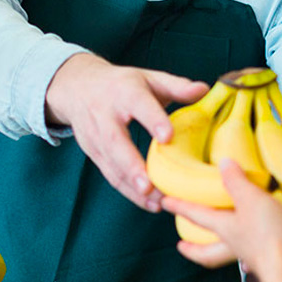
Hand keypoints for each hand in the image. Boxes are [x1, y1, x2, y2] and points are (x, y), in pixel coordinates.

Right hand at [45, 53, 207, 210]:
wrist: (77, 88)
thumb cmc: (122, 84)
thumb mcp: (149, 78)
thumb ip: (177, 86)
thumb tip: (205, 91)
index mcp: (125, 92)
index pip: (139, 105)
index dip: (153, 120)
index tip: (168, 137)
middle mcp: (106, 114)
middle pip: (115, 141)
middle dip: (131, 165)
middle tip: (149, 186)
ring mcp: (95, 136)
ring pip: (111, 163)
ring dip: (132, 186)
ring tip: (156, 203)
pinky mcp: (92, 152)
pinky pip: (109, 174)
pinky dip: (128, 191)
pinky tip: (148, 203)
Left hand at [162, 160, 281, 281]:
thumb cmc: (268, 234)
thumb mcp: (250, 199)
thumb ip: (237, 182)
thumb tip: (223, 163)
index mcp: (224, 228)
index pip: (196, 215)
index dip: (180, 207)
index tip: (164, 203)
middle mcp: (234, 244)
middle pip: (207, 251)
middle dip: (193, 249)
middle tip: (182, 245)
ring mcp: (252, 255)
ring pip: (229, 255)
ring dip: (221, 250)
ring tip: (220, 242)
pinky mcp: (272, 260)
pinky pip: (255, 257)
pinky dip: (252, 256)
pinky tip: (256, 252)